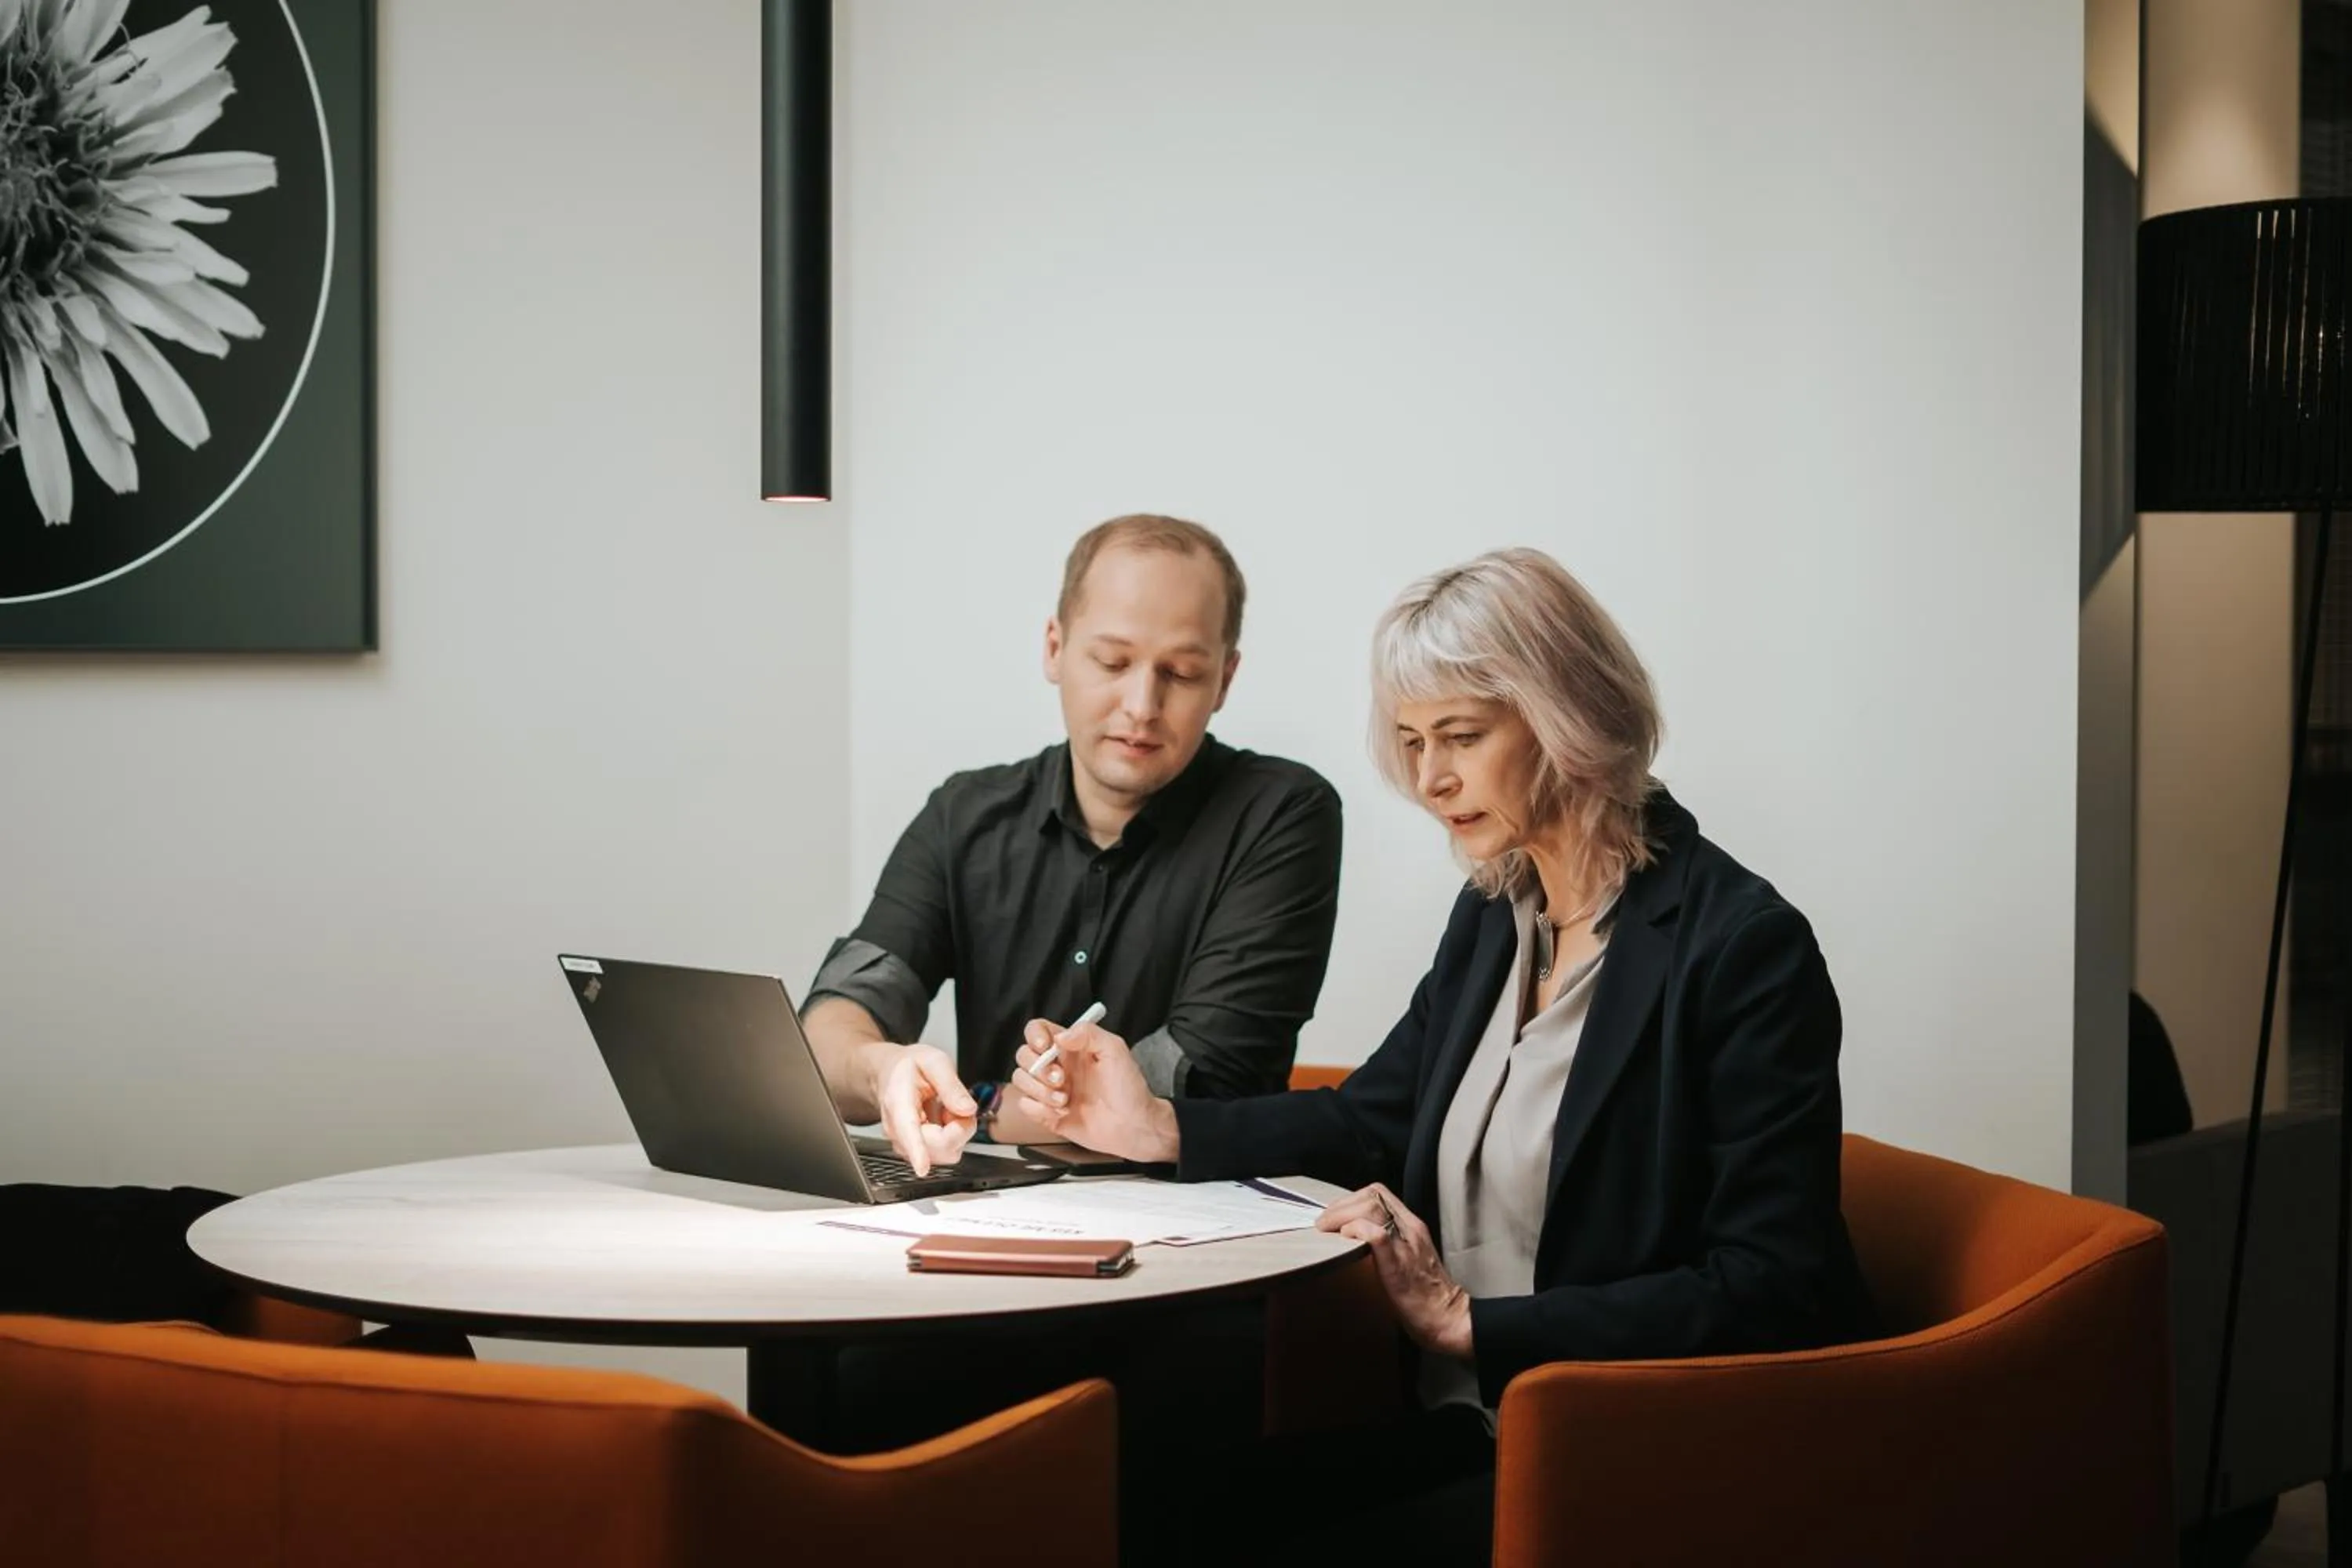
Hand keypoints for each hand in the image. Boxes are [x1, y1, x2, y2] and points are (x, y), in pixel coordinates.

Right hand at [867, 1042, 976, 1177]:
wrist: (892, 1074)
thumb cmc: (910, 1067)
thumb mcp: (934, 1061)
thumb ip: (951, 1085)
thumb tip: (967, 1110)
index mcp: (898, 1102)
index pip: (907, 1130)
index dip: (917, 1150)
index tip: (921, 1168)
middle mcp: (897, 1129)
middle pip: (936, 1147)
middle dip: (959, 1128)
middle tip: (957, 1103)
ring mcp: (906, 1144)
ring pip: (944, 1153)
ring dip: (956, 1133)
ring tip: (947, 1109)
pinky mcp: (917, 1152)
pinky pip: (944, 1153)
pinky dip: (953, 1138)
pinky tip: (943, 1120)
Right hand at [1008, 1019, 1178, 1162]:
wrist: (1134, 1127)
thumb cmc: (1129, 1089)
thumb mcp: (1115, 1050)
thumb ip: (1088, 1033)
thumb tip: (1060, 1035)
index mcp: (1071, 1048)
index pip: (1038, 1030)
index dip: (1034, 1035)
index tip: (1045, 1047)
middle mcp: (1057, 1066)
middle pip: (1024, 1056)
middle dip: (1038, 1068)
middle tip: (1061, 1079)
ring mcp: (1051, 1090)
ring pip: (1022, 1080)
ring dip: (1039, 1090)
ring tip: (1063, 1100)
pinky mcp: (1048, 1114)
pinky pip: (1026, 1106)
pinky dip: (1037, 1109)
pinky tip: (1059, 1112)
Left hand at [1318, 1183, 1471, 1358]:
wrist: (1448, 1317)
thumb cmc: (1426, 1295)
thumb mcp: (1408, 1258)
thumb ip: (1389, 1244)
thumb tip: (1355, 1240)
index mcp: (1413, 1226)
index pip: (1379, 1193)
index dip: (1351, 1199)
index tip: (1335, 1214)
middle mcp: (1411, 1229)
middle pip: (1373, 1194)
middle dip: (1342, 1204)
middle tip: (1324, 1222)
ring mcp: (1406, 1244)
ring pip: (1372, 1207)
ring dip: (1341, 1215)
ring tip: (1327, 1229)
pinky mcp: (1399, 1264)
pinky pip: (1375, 1234)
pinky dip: (1355, 1230)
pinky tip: (1345, 1239)